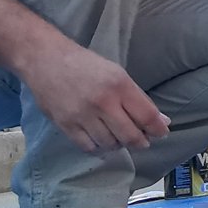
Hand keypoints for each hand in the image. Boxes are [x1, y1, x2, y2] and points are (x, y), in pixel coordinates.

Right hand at [20, 39, 169, 154]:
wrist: (45, 59)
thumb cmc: (85, 64)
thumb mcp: (117, 73)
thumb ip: (138, 98)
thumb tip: (161, 121)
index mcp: (119, 85)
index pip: (147, 116)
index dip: (158, 129)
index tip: (161, 133)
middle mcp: (103, 102)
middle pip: (130, 136)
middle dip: (140, 142)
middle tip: (141, 140)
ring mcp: (83, 115)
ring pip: (110, 144)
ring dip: (118, 144)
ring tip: (118, 136)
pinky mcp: (66, 125)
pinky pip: (89, 147)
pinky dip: (99, 147)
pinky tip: (101, 139)